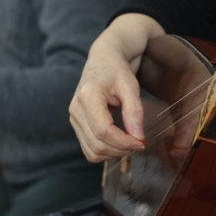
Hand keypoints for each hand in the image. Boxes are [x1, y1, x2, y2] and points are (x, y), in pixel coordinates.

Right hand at [69, 13, 164, 161]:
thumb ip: (134, 111)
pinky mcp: (77, 124)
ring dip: (113, 154)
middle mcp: (76, 109)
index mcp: (87, 96)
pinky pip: (89, 149)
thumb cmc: (117, 70)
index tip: (141, 143)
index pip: (103, 131)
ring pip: (92, 151)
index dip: (123, 142)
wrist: (103, 60)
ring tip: (130, 143)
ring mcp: (74, 118)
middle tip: (139, 143)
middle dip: (121, 150)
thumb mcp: (130, 86)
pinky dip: (105, 152)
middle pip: (97, 144)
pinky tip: (118, 143)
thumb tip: (138, 138)